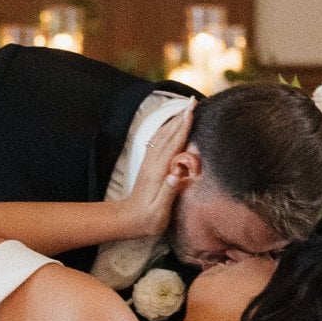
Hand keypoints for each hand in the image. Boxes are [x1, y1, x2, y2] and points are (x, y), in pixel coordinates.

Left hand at [117, 109, 195, 239]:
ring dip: (174, 120)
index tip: (191, 112)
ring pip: (163, 135)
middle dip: (181, 117)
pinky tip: (172, 123)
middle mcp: (153, 163)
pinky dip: (167, 128)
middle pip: (168, 134)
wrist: (128, 220)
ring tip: (186, 107)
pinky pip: (159, 140)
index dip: (183, 128)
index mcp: (158, 172)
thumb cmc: (148, 219)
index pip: (173, 145)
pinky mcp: (149, 164)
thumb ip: (168, 193)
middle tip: (193, 101)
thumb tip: (176, 175)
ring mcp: (150, 162)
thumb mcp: (159, 212)